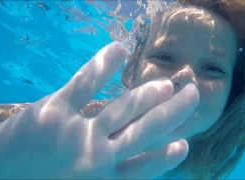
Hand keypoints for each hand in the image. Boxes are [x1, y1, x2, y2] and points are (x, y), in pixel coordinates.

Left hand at [0, 42, 198, 178]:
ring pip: (125, 108)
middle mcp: (97, 160)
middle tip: (191, 94)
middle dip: (173, 112)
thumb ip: (103, 177)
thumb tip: (125, 162)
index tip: (184, 143)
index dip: (167, 157)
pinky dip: (104, 63)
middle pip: (146, 131)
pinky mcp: (53, 112)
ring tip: (168, 83)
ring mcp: (77, 135)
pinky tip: (119, 49)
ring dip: (150, 93)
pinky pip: (85, 82)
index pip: (145, 168)